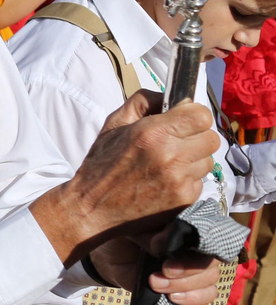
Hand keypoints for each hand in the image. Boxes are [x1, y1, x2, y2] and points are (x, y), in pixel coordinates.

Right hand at [57, 93, 217, 248]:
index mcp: (152, 132)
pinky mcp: (185, 199)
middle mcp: (170, 155)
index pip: (201, 115)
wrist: (93, 207)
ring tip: (169, 164)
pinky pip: (200, 182)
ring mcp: (179, 180)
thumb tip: (169, 96)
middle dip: (196, 137)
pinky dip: (187, 180)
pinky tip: (166, 182)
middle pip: (211, 138)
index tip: (184, 120)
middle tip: (177, 143)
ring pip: (207, 161)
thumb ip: (143, 102)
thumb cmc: (102, 164)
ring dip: (193, 160)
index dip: (194, 116)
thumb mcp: (114, 124)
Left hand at [88, 237, 224, 304]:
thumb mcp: (130, 226)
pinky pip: (207, 294)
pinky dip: (192, 298)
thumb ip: (147, 232)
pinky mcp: (190, 286)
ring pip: (210, 277)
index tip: (158, 246)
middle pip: (211, 258)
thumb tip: (161, 245)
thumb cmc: (122, 233)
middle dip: (188, 268)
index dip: (187, 240)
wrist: (108, 257)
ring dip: (184, 284)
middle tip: (163, 270)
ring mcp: (195, 266)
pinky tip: (172, 297)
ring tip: (155, 283)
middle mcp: (195, 244)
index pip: (203, 229)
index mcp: (184, 223)